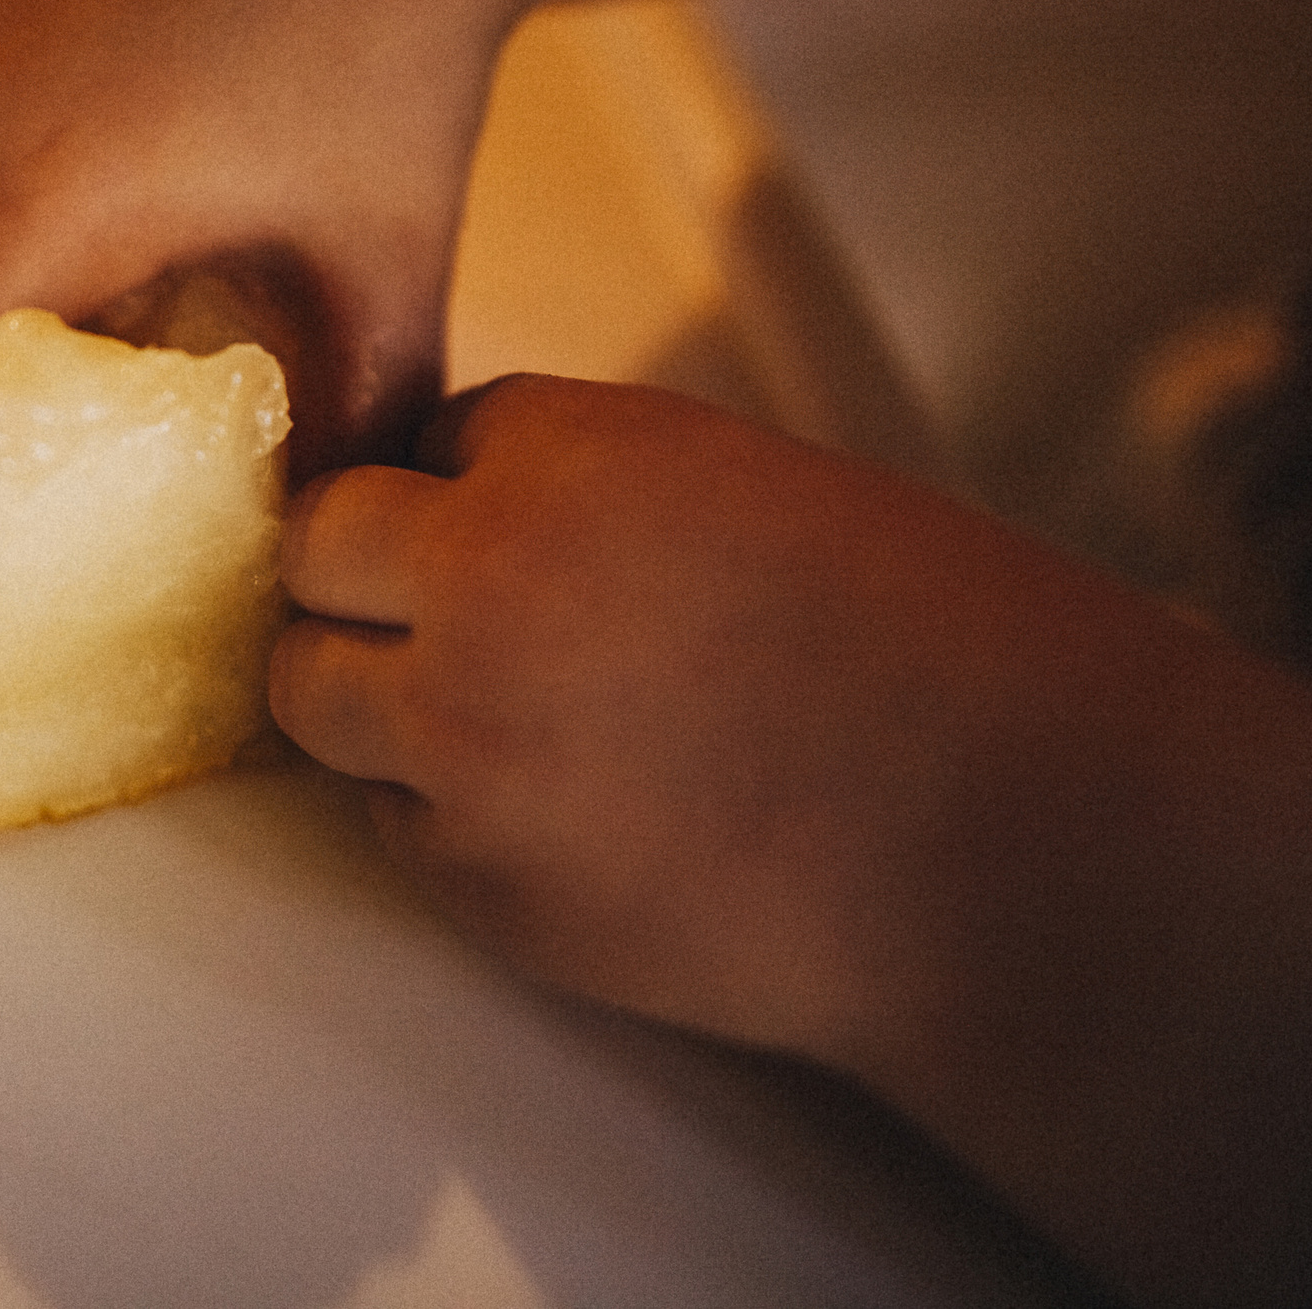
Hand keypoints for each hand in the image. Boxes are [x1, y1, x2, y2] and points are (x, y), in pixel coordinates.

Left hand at [271, 374, 1054, 1056]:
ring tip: (472, 710)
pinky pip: (388, 819)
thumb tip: (483, 505)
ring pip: (305, 687)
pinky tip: (551, 809)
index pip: (431, 436)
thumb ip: (597, 485)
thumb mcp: (750, 488)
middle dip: (367, 566)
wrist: (1005, 844)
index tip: (507, 523)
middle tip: (431, 606)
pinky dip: (437, 811)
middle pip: (316, 541)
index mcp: (574, 457)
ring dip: (366, 688)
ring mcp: (462, 737)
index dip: (469, 484)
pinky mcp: (473, 876)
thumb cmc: (927, 660)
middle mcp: (488, 582)